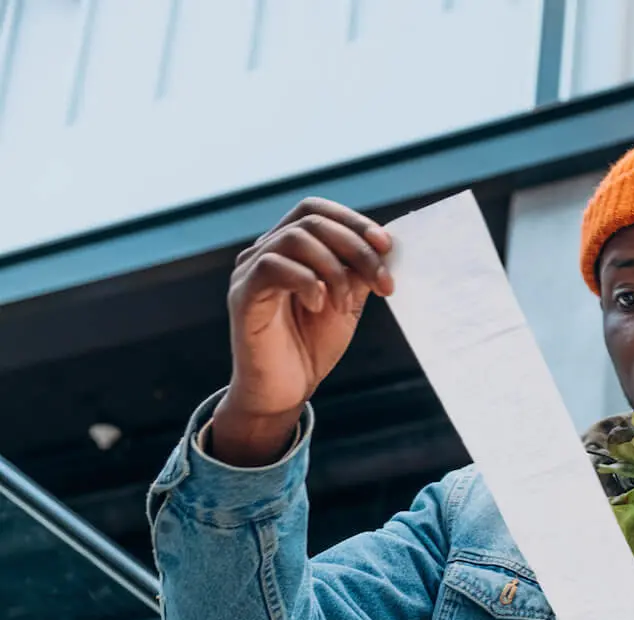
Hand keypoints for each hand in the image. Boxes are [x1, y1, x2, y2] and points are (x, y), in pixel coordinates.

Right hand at [212, 197, 394, 465]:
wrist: (284, 391)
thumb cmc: (312, 345)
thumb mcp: (347, 303)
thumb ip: (359, 273)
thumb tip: (386, 246)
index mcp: (290, 249)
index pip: (316, 211)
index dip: (353, 221)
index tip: (388, 246)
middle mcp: (265, 252)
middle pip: (311, 222)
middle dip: (357, 248)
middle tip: (383, 282)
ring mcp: (250, 271)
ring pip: (295, 239)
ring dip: (334, 269)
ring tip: (346, 305)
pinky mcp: (242, 295)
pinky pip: (273, 267)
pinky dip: (307, 282)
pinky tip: (320, 306)